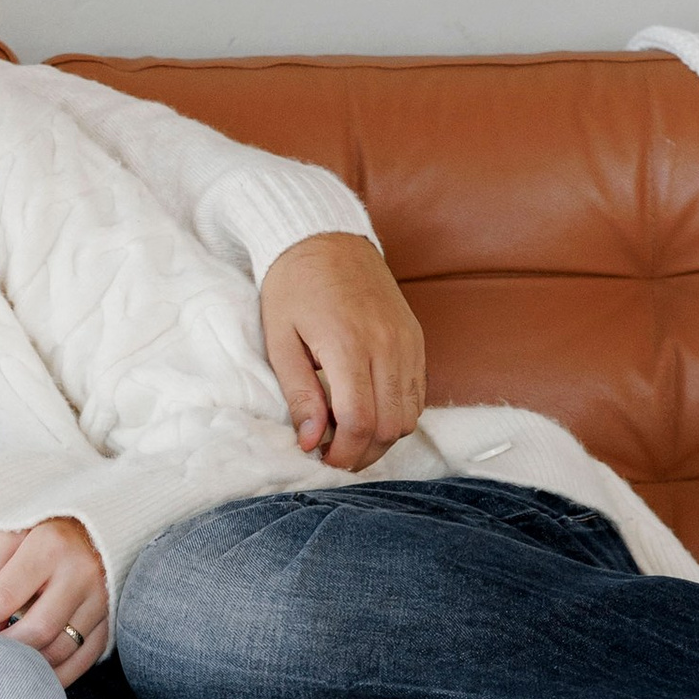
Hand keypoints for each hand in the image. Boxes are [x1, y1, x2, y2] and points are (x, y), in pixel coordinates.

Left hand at [0, 516, 107, 687]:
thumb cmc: (44, 529)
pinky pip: (85, 658)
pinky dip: (58, 673)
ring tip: (3, 663)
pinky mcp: (111, 618)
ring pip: (60, 649)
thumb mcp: (11, 534)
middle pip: (36, 630)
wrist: (97, 523)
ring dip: (28, 664)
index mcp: (50, 546)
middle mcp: (81, 572)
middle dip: (3, 650)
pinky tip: (35, 675)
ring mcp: (101, 598)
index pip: (3, 597)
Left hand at [259, 233, 425, 469]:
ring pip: (410, 416)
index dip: (343, 453)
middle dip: (364, 453)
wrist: (325, 238)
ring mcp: (408, 342)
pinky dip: (397, 413)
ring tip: (349, 434)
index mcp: (348, 344)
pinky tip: (368, 410)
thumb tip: (312, 442)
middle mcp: (387, 345)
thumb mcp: (280, 340)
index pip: (360, 421)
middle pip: (391, 427)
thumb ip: (300, 394)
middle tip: (334, 454)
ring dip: (383, 437)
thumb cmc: (293, 287)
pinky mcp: (416, 339)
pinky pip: (418, 393)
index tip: (322, 459)